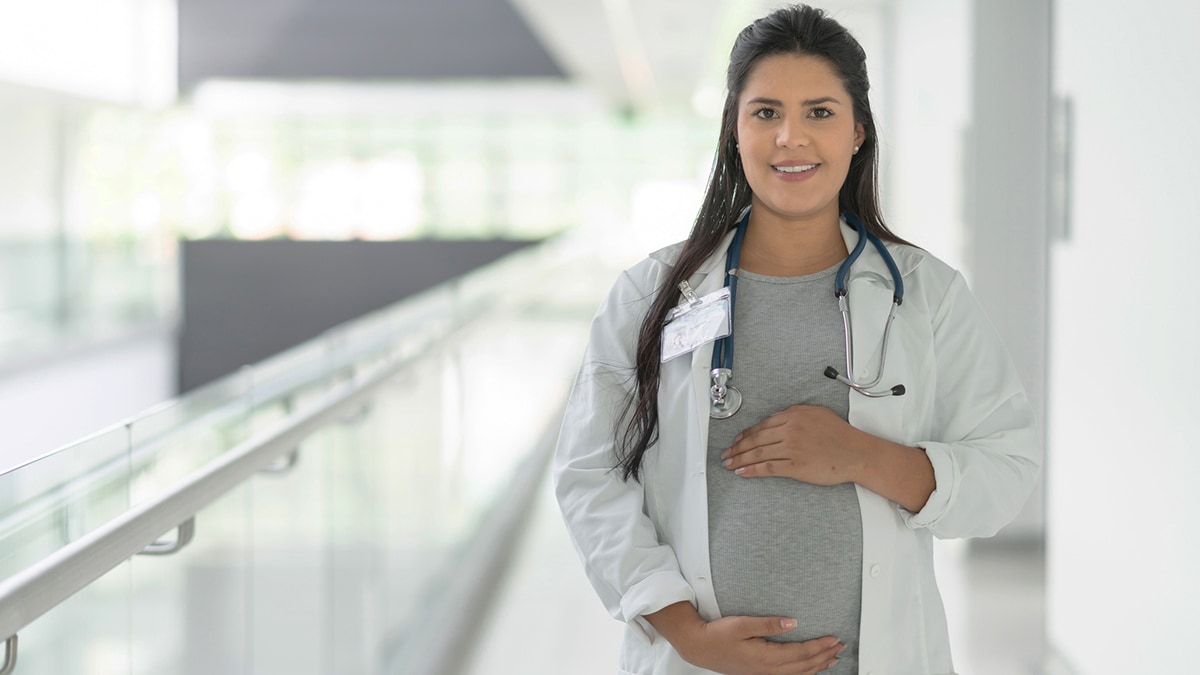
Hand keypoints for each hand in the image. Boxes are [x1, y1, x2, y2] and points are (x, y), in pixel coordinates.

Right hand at [675, 615, 844, 674]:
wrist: (699, 647)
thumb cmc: (718, 635)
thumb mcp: (742, 624)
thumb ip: (769, 624)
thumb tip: (793, 622)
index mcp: (766, 658)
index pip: (801, 653)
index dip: (820, 646)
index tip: (834, 638)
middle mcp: (768, 670)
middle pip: (804, 666)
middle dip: (824, 656)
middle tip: (840, 646)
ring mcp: (764, 674)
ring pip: (799, 674)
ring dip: (818, 666)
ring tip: (832, 658)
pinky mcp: (760, 674)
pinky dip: (805, 672)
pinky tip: (810, 668)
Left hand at [720, 405, 859, 484]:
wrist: (856, 452)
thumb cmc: (840, 435)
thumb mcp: (816, 413)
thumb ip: (794, 414)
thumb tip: (776, 419)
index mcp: (793, 416)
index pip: (761, 426)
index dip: (745, 435)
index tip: (736, 440)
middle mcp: (790, 430)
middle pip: (755, 439)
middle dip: (737, 448)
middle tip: (726, 454)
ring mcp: (791, 448)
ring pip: (758, 453)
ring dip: (740, 459)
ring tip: (729, 464)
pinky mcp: (795, 466)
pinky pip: (768, 468)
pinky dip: (753, 470)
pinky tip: (743, 472)